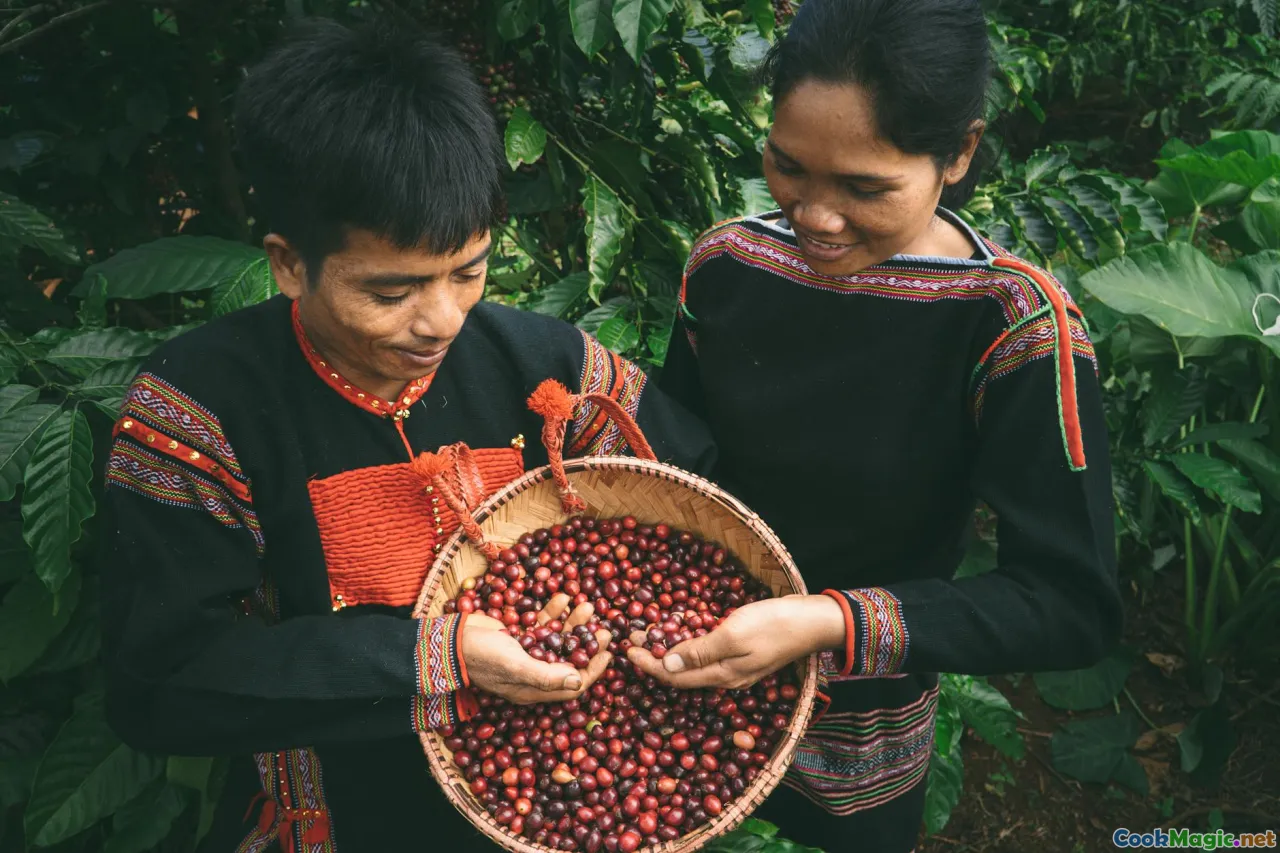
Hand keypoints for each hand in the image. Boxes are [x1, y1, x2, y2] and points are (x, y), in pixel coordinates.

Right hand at [462, 593, 612, 703]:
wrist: (449, 639)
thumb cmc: (481, 655)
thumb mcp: (516, 666)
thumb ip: (547, 675)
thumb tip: (579, 680)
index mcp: (533, 689)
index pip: (571, 686)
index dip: (592, 671)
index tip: (607, 652)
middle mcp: (532, 673)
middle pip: (568, 660)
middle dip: (587, 644)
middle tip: (603, 628)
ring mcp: (525, 654)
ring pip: (557, 640)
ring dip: (573, 624)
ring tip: (587, 604)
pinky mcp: (517, 637)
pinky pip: (541, 625)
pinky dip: (552, 612)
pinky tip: (563, 596)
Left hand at [626, 595, 844, 689]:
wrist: (814, 621)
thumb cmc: (774, 625)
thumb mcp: (733, 635)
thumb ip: (699, 651)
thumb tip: (666, 665)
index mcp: (721, 676)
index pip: (674, 676)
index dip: (648, 665)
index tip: (627, 650)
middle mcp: (724, 676)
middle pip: (680, 672)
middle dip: (653, 657)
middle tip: (632, 638)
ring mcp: (733, 665)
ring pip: (691, 661)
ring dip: (668, 648)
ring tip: (648, 632)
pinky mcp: (740, 650)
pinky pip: (706, 651)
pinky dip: (688, 641)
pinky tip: (679, 628)